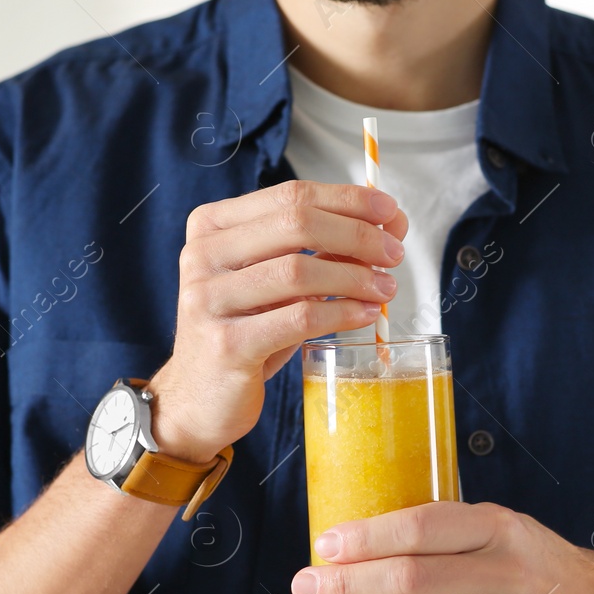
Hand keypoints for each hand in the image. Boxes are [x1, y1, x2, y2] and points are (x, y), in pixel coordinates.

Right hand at [148, 180, 407, 462]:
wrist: (200, 398)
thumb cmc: (246, 332)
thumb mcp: (278, 283)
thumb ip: (321, 249)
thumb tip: (388, 223)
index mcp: (213, 226)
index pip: (290, 194)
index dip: (347, 200)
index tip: (390, 212)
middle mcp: (202, 255)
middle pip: (296, 224)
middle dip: (357, 235)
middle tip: (394, 254)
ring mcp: (208, 299)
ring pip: (299, 271)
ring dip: (354, 277)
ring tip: (385, 289)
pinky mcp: (226, 344)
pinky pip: (298, 319)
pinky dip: (340, 313)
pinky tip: (364, 315)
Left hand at [287, 502, 593, 593]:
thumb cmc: (525, 558)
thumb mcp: (500, 524)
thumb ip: (445, 528)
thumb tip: (355, 534)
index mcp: (498, 527)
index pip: (424, 528)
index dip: (369, 536)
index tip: (325, 544)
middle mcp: (501, 575)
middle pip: (412, 580)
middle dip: (349, 584)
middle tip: (304, 585)